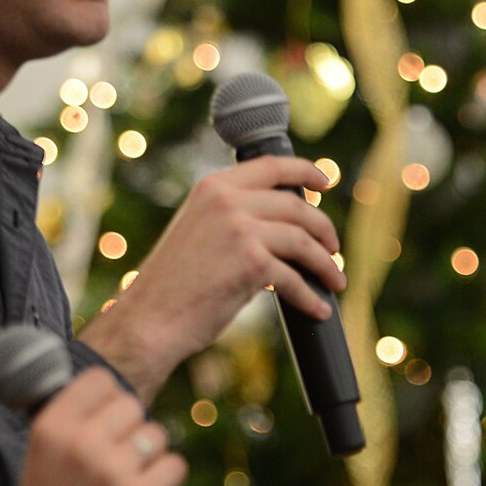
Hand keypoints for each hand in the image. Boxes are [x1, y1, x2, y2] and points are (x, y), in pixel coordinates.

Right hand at [10, 369, 185, 485]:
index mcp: (51, 427)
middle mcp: (79, 444)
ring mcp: (110, 472)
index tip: (109, 420)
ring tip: (128, 479)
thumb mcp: (42, 454)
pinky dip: (167, 478)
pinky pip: (175, 465)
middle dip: (132, 429)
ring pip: (156, 435)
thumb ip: (72, 420)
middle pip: (134, 405)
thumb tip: (112, 389)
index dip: (111, 398)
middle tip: (118, 458)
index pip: (100, 379)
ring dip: (150, 456)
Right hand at [82, 155, 344, 399]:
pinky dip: (311, 296)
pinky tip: (319, 309)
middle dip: (323, 229)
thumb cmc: (174, 284)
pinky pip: (294, 279)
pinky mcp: (252, 263)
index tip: (325, 183)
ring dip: (325, 264)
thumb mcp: (199, 230)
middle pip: (297, 207)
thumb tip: (282, 224)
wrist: (150, 319)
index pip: (272, 166)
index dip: (305, 171)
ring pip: (303, 241)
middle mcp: (227, 201)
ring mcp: (240, 229)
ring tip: (336, 280)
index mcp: (213, 187)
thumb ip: (233, 216)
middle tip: (333, 249)